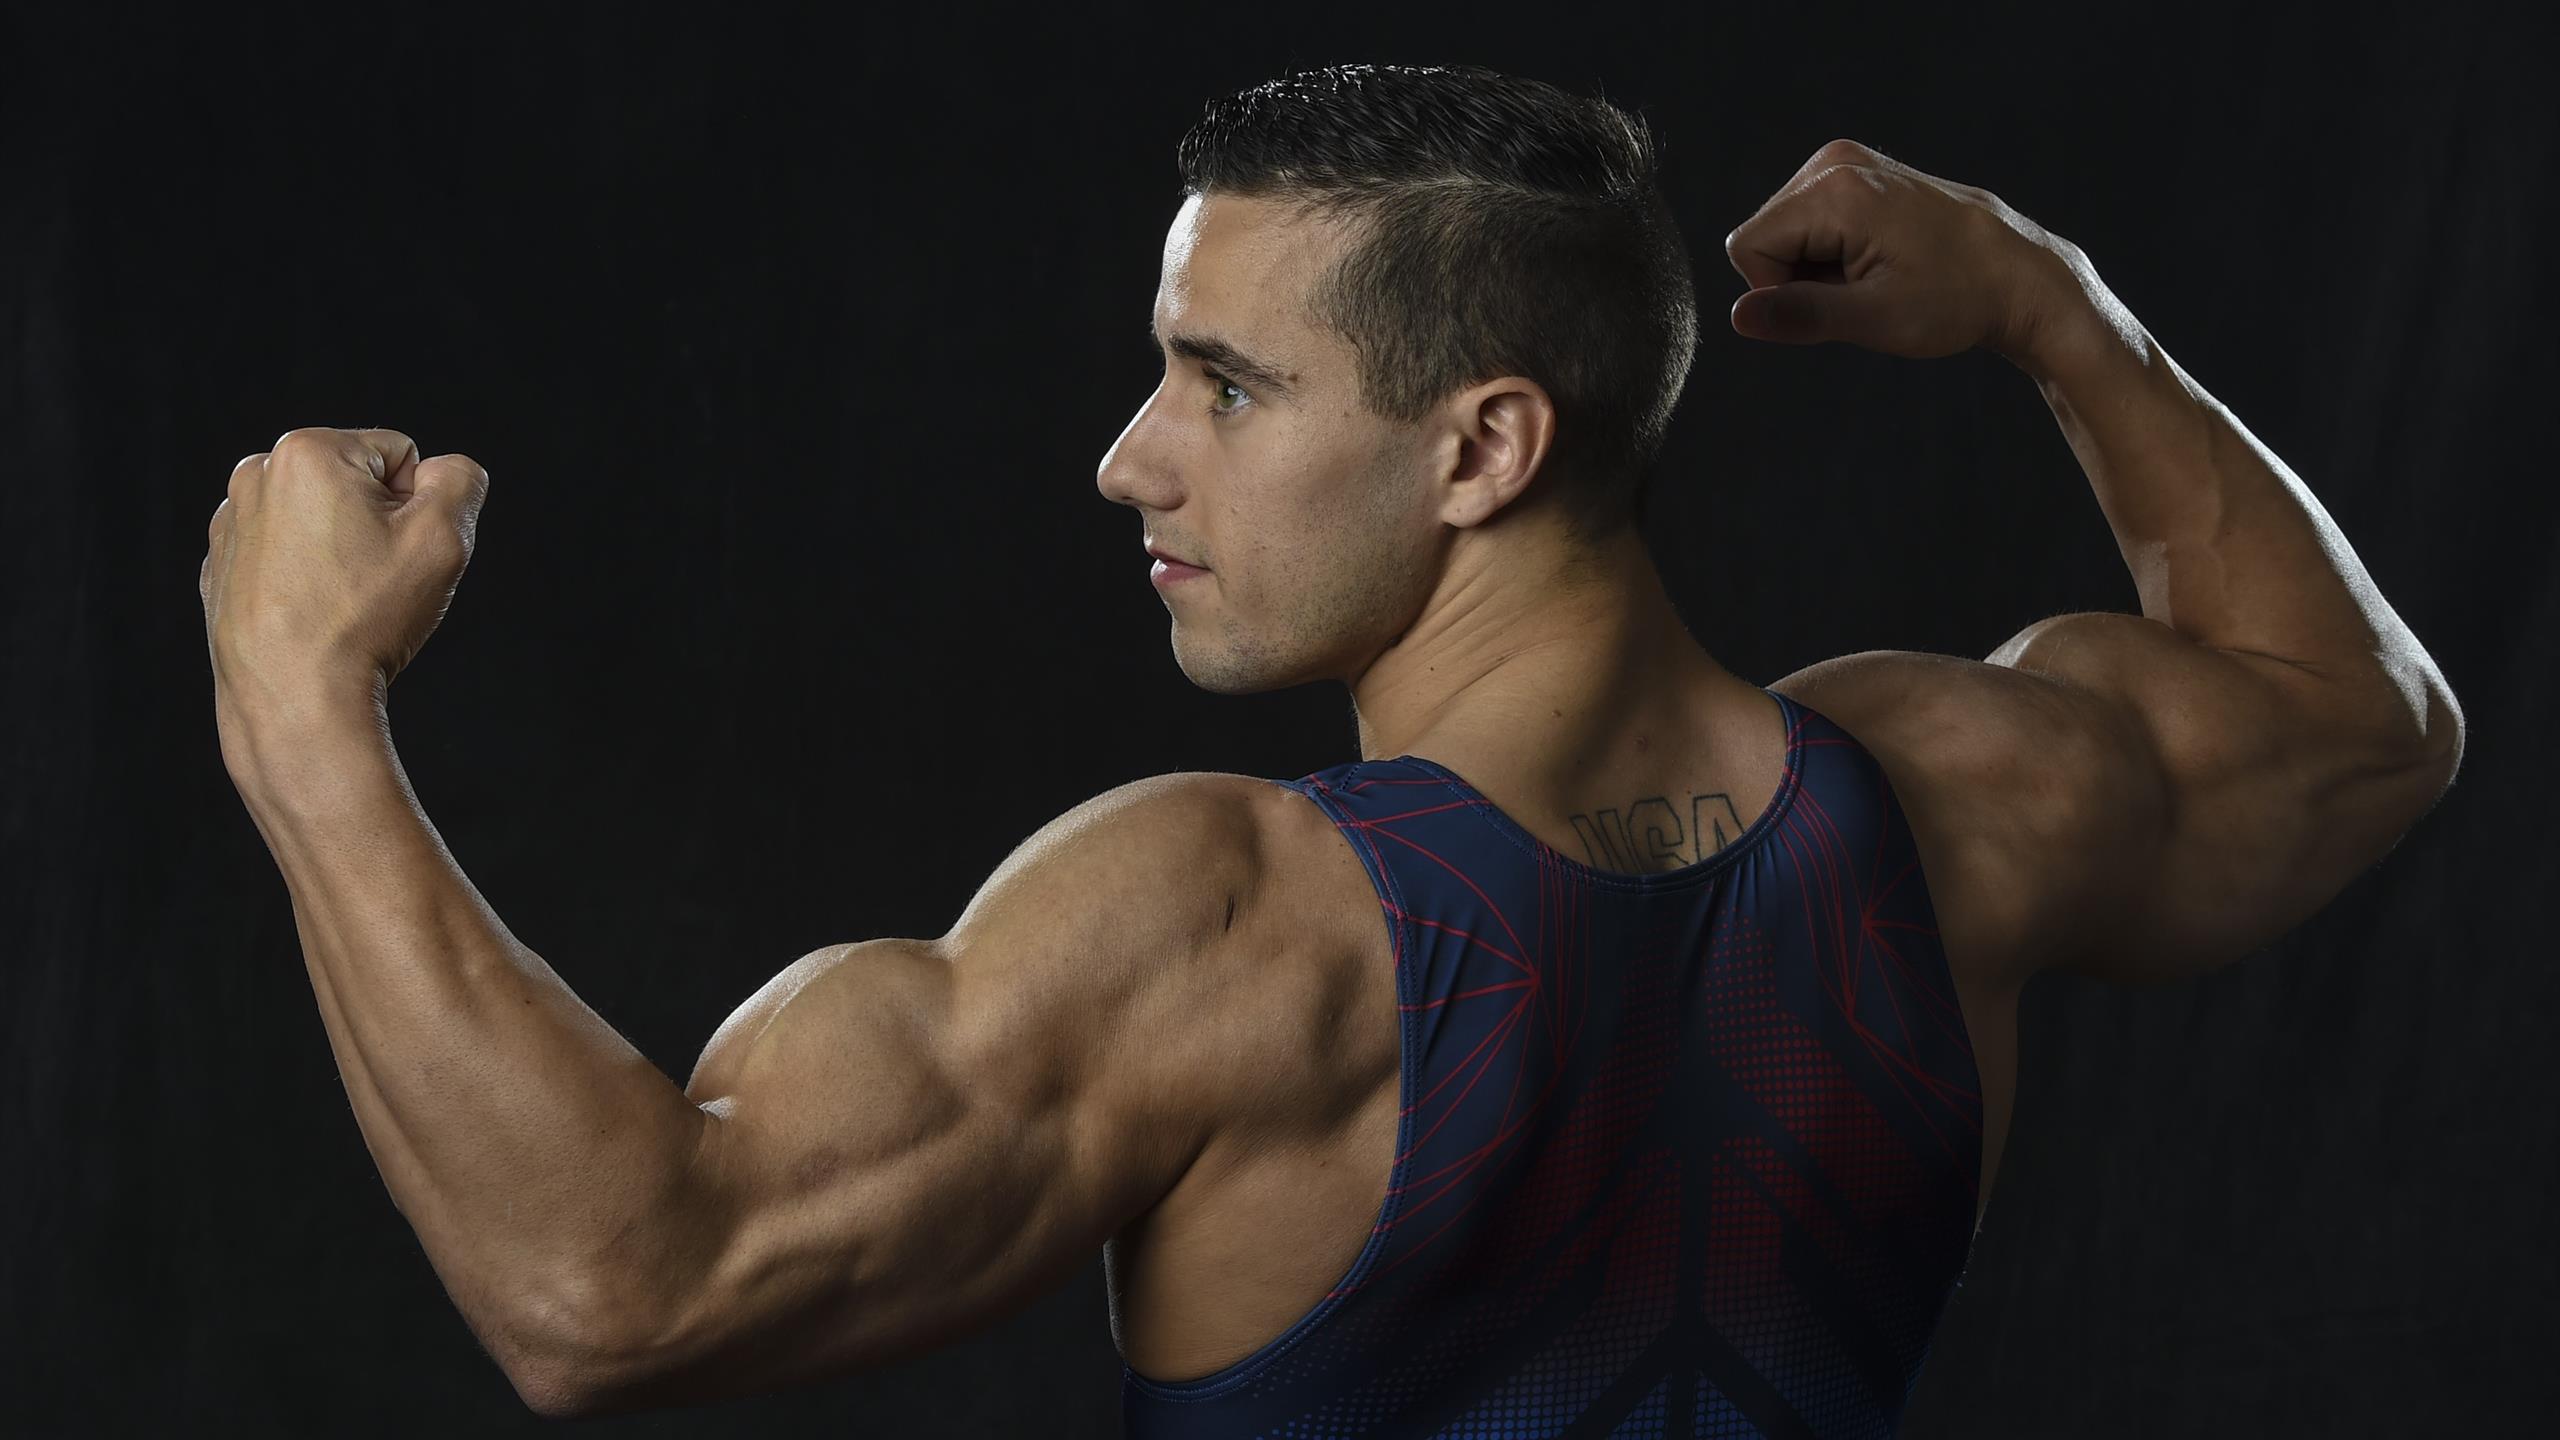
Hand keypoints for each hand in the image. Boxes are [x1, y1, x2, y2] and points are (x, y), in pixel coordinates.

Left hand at [201, 427, 490, 714]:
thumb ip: (462, 481)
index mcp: (307, 451)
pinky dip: (306, 576)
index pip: (401, 455)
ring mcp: (231, 522)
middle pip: (355, 483)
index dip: (419, 507)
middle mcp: (256, 475)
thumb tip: (446, 470)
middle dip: (377, 524)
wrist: (295, 698)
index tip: (399, 554)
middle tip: (375, 580)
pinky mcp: (221, 566)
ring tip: (342, 600)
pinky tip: (313, 614)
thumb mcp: (443, 538)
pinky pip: (285, 554)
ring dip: (342, 549)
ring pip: (319, 518)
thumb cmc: (364, 618)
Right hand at [1723, 138, 2080, 363]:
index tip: (1840, 302)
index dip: (1779, 292)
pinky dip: (1832, 252)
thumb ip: (1799, 314)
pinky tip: (1877, 260)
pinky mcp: (1858, 171)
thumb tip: (1738, 317)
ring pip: (1784, 232)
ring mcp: (1847, 161)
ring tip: (1875, 275)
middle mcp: (1834, 162)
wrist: (2017, 274)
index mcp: (1836, 190)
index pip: (1749, 249)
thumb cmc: (1956, 298)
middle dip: (1798, 277)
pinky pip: (1809, 222)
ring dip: (1816, 269)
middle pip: (1764, 236)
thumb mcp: (1875, 319)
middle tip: (1863, 290)